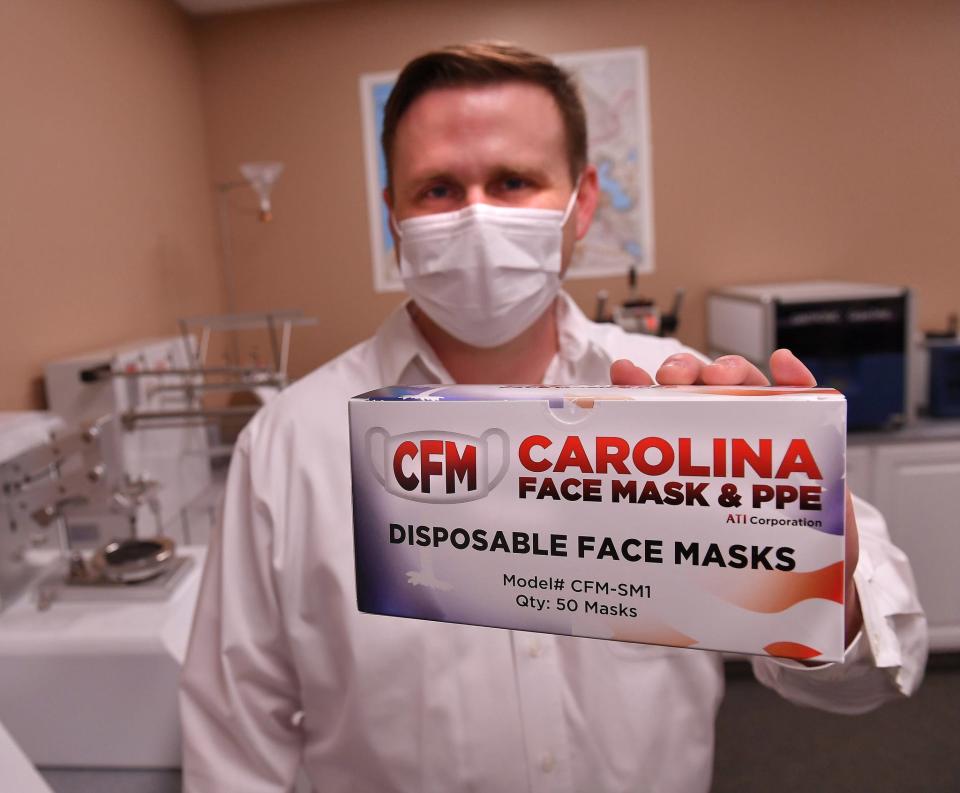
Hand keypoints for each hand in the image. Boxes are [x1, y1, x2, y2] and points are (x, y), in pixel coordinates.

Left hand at [610, 348, 862, 648]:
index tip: (623, 375)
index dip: (637, 388)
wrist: (797, 596)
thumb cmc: (732, 568)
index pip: (656, 413)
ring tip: (721, 374)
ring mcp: (764, 438)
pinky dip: (796, 379)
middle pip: (699, 389)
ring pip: (746, 387)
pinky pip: (805, 403)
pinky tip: (784, 365)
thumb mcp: (686, 556)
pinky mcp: (809, 447)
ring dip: (731, 370)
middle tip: (673, 380)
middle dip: (683, 373)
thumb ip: (653, 552)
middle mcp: (720, 439)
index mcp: (683, 459)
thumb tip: (614, 592)